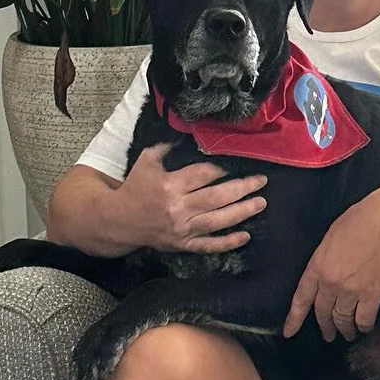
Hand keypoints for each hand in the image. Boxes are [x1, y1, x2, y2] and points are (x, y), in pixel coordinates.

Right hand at [116, 143, 267, 252]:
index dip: (222, 169)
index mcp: (170, 185)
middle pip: (217, 198)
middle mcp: (178, 208)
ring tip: (261, 202)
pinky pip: (208, 246)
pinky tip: (245, 236)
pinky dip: (228, 243)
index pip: (204, 174)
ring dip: (242, 212)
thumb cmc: (135, 187)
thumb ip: (168, 146)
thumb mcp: (147, 160)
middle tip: (261, 181)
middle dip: (242, 188)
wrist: (118, 221)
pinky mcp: (182, 245)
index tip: (238, 163)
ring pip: (218, 221)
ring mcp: (182, 229)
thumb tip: (190, 134)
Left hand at [283, 186, 379, 341]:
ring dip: (345, 330)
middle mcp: (331, 283)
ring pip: (343, 320)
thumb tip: (326, 269)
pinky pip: (365, 319)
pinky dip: (364, 326)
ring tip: (348, 334)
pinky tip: (365, 328)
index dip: (294, 318)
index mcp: (317, 266)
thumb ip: (324, 257)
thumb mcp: (331, 236)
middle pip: (323, 313)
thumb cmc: (360, 221)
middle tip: (328, 335)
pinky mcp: (372, 294)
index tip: (289, 333)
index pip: (301, 298)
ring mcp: (351, 290)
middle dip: (325, 327)